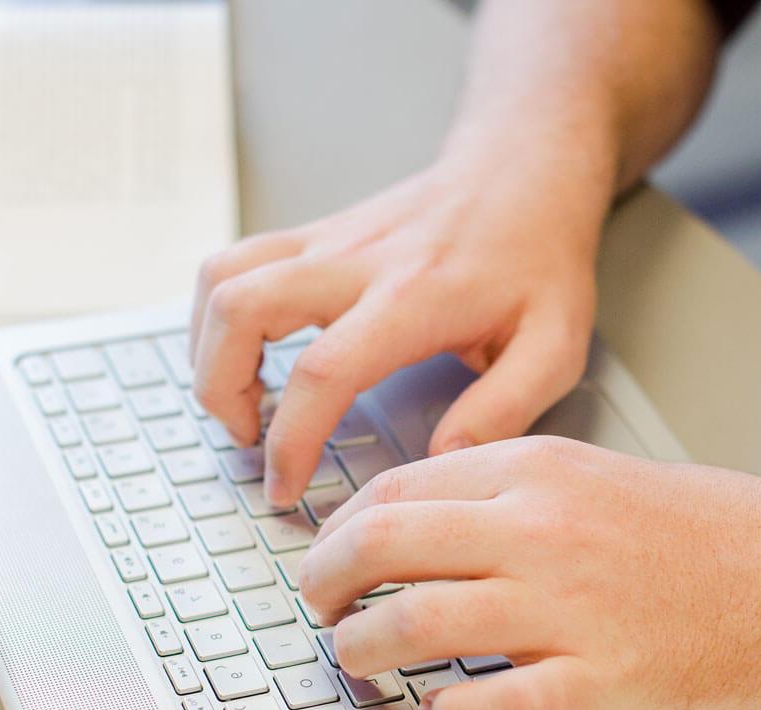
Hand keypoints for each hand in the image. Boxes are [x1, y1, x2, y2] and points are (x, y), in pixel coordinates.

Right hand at [188, 155, 605, 506]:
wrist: (523, 171)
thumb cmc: (539, 260)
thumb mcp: (553, 345)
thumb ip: (504, 408)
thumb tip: (441, 457)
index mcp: (413, 297)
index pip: (323, 371)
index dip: (290, 439)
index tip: (286, 487)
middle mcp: (355, 261)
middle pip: (240, 308)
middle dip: (220, 388)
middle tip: (250, 439)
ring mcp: (325, 241)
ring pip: (219, 278)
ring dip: (207, 347)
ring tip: (240, 401)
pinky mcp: (312, 236)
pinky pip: (232, 265)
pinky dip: (217, 316)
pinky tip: (245, 356)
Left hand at [298, 437, 760, 709]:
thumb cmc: (706, 533)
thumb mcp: (593, 475)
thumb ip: (504, 493)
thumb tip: (414, 525)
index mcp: (535, 472)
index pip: (395, 491)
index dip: (340, 531)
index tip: (328, 559)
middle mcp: (539, 532)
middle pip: (384, 548)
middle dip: (327, 585)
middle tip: (320, 609)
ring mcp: (566, 610)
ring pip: (416, 625)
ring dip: (364, 649)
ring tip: (358, 659)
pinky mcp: (596, 685)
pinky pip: (485, 707)